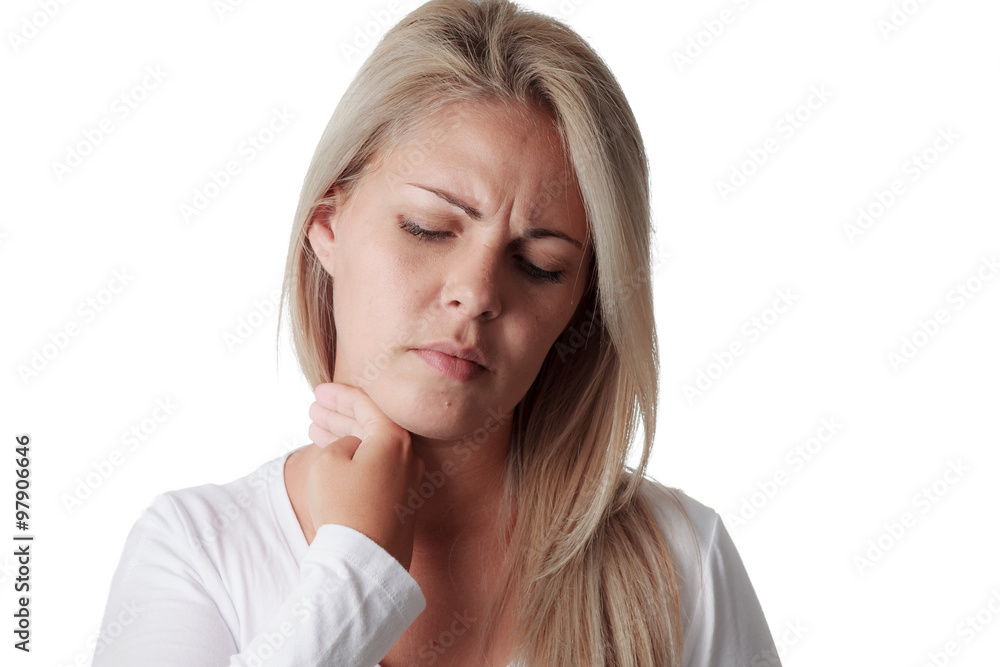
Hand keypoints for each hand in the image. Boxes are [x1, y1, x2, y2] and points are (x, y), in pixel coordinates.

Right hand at [306, 382, 424, 570]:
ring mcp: (410, 481)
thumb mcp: (329, 462)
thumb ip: (342, 442)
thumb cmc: (344, 507)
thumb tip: (355, 447)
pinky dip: (357, 458)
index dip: (340, 395)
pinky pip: (379, 468)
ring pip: (374, 447)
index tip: (319, 392)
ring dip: (347, 436)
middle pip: (373, 425)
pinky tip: (337, 456)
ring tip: (317, 429)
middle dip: (341, 415)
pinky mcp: (404, 502)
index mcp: (396, 439)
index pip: (367, 405)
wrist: (362, 560)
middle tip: (315, 410)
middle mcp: (410, 457)